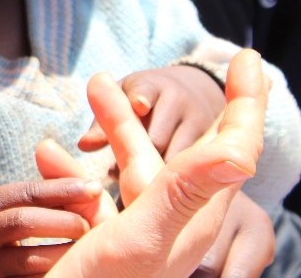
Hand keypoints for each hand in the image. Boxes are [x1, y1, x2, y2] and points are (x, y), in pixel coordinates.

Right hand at [0, 178, 103, 276]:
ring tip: (89, 252)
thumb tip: (75, 182)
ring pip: (29, 262)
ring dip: (64, 256)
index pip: (25, 193)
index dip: (62, 188)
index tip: (95, 187)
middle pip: (25, 223)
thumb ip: (24, 196)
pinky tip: (71, 273)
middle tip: (92, 224)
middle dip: (64, 221)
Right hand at [45, 48, 267, 277]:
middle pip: (187, 150)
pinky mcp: (109, 242)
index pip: (234, 149)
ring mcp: (141, 231)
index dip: (246, 103)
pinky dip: (78, 166)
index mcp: (193, 218)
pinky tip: (51, 150)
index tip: (250, 59)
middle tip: (182, 65)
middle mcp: (174, 222)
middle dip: (174, 101)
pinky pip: (99, 192)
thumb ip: (189, 189)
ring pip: (136, 163)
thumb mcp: (145, 236)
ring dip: (116, 124)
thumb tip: (242, 151)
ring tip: (94, 86)